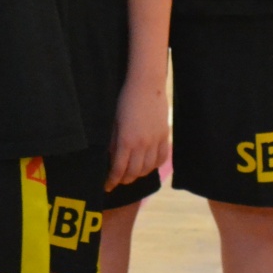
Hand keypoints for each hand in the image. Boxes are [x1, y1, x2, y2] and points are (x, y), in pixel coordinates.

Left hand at [105, 72, 170, 189]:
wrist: (146, 86)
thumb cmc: (125, 100)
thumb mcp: (114, 121)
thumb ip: (113, 142)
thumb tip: (111, 158)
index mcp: (126, 141)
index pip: (119, 169)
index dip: (112, 180)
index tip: (107, 186)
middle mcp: (142, 145)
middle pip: (134, 172)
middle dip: (124, 179)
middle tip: (118, 180)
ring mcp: (155, 141)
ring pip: (148, 168)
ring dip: (138, 174)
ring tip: (131, 174)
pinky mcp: (164, 136)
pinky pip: (161, 158)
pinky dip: (154, 166)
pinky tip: (148, 166)